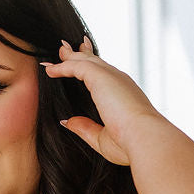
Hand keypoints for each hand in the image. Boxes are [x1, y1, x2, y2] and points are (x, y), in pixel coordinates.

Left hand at [42, 37, 165, 165]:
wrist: (144, 138)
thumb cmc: (130, 144)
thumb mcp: (102, 138)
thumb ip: (85, 127)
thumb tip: (68, 122)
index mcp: (124, 94)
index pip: (106, 75)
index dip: (92, 68)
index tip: (80, 62)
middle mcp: (119, 81)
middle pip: (95, 62)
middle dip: (79, 55)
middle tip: (65, 50)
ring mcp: (111, 76)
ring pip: (85, 60)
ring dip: (69, 57)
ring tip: (55, 54)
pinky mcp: (101, 77)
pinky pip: (76, 66)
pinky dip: (62, 66)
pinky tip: (49, 70)